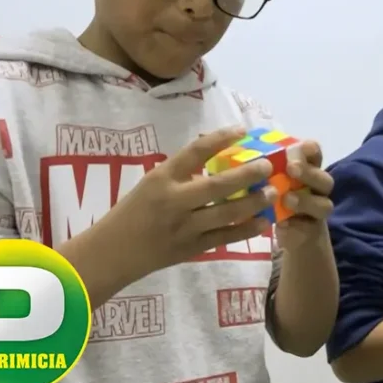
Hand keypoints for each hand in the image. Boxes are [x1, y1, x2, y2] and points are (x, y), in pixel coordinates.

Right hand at [100, 126, 276, 274]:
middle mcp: (174, 200)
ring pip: (226, 213)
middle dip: (247, 174)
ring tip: (271, 193)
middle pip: (217, 185)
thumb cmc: (132, 212)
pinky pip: (224, 238)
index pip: (195, 152)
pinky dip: (246, 230)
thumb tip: (218, 155)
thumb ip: (181, 173)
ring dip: (253, 202)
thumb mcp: (151, 184)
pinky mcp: (191, 249)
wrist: (111, 253)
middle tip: (267, 166)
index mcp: (161, 178)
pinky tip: (263, 222)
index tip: (242, 130)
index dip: (221, 139)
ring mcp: (184, 227)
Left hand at [275, 140, 334, 251]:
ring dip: (306, 201)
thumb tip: (244, 157)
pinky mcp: (314, 230)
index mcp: (308, 170)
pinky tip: (282, 223)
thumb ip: (265, 170)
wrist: (290, 230)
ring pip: (324, 205)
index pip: (315, 155)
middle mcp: (318, 188)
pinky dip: (296, 225)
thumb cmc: (276, 196)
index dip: (311, 150)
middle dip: (309, 172)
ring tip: (287, 199)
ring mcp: (318, 210)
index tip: (302, 145)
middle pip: (325, 179)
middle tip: (291, 168)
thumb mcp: (269, 180)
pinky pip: (310, 227)